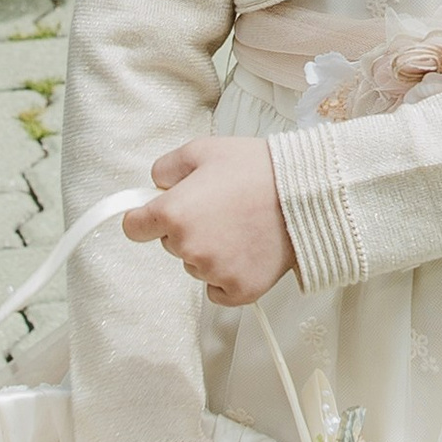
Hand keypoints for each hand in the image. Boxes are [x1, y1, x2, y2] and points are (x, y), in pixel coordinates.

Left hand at [125, 135, 294, 307]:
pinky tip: (246, 251)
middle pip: (170, 244)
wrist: (307, 194)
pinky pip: (217, 290)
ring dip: (209, 252)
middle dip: (186, 229)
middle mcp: (188, 247)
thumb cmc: (257, 169)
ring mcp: (214, 272)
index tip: (153, 215)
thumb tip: (156, 185)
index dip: (143, 218)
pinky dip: (227, 275)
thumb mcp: (203, 150)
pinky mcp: (238, 291)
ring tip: (240, 225)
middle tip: (219, 208)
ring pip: (195, 265)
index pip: (134, 228)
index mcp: (173, 213)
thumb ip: (166, 168)